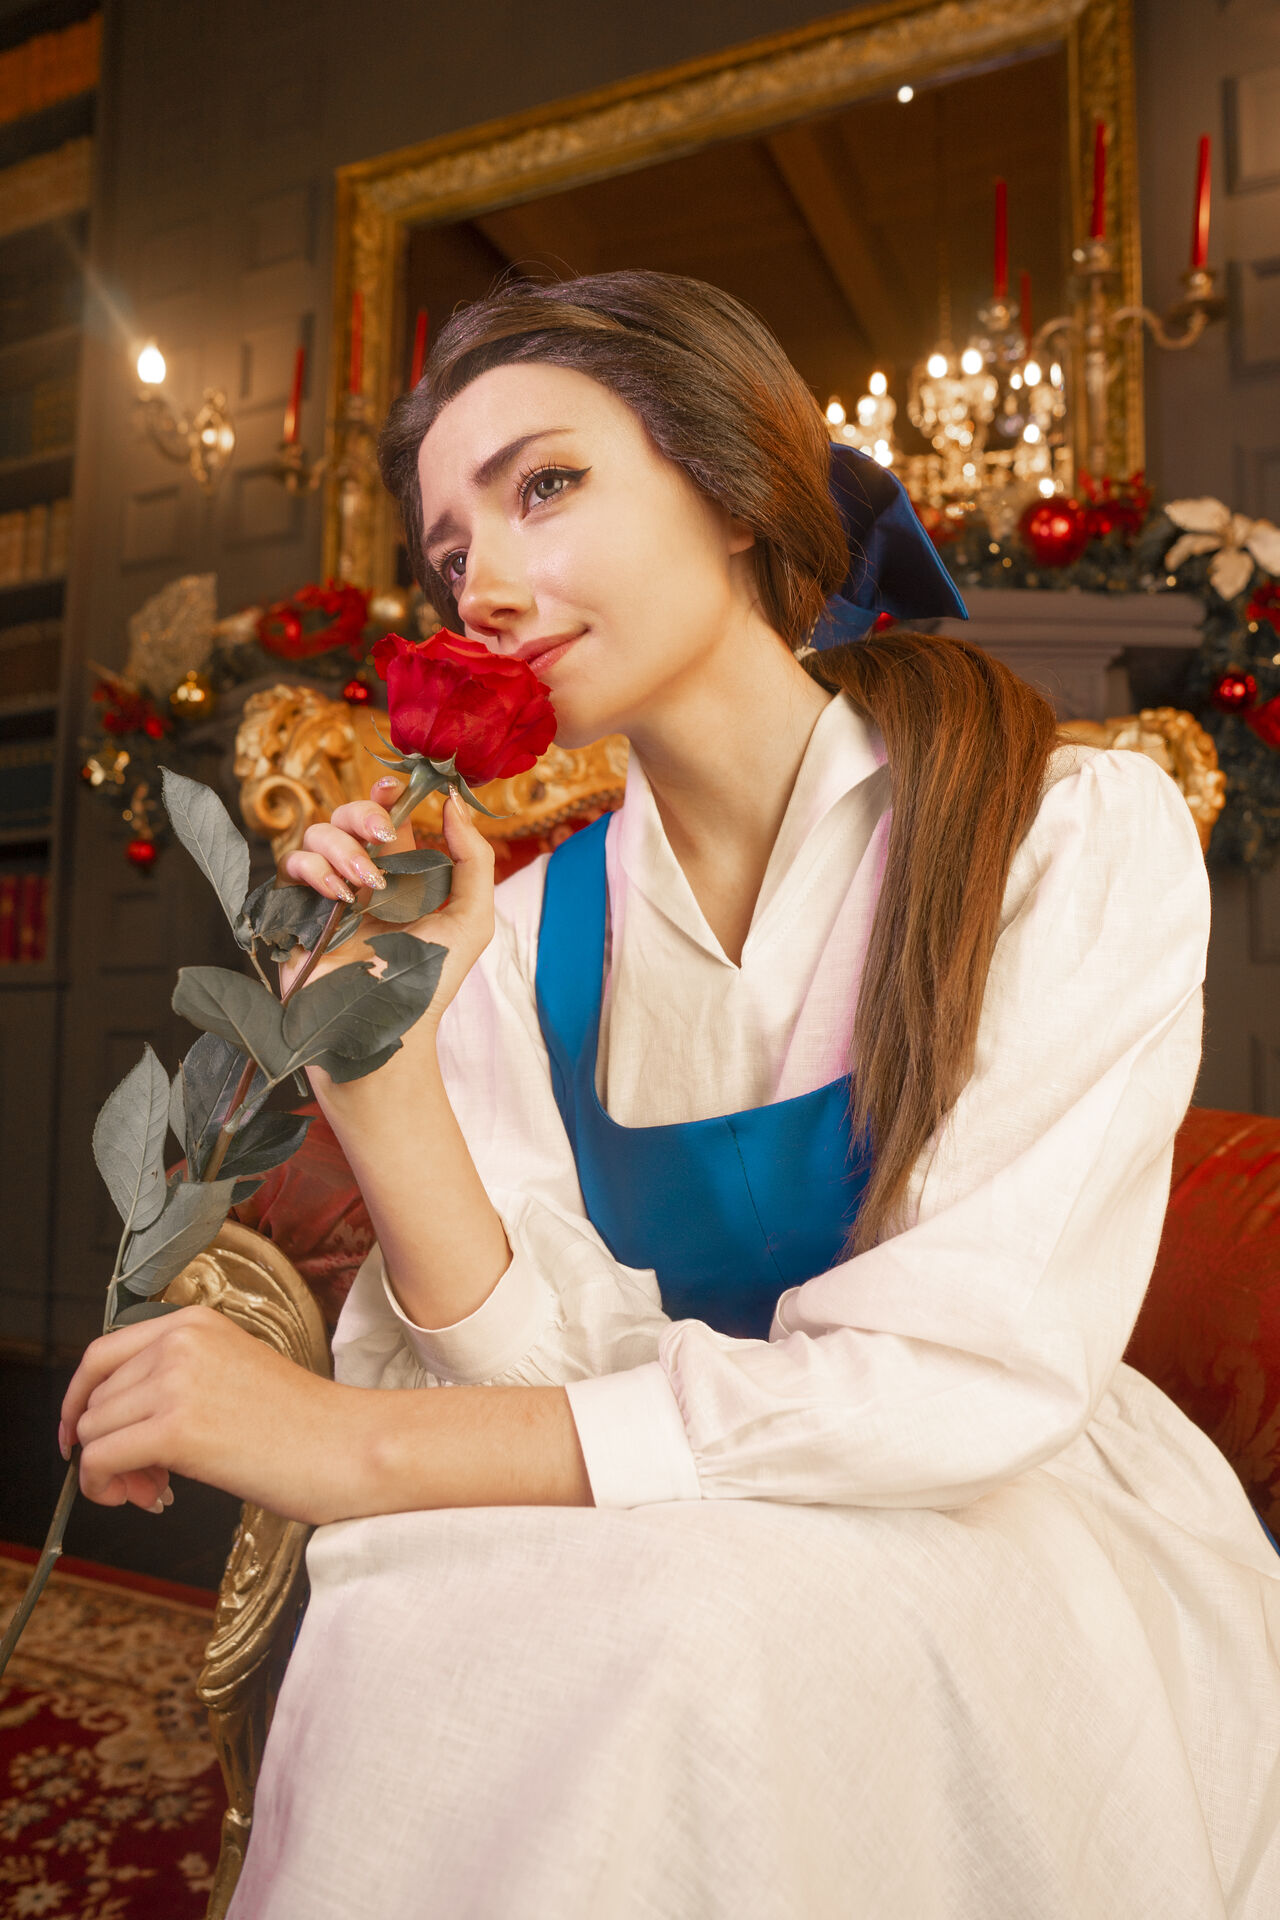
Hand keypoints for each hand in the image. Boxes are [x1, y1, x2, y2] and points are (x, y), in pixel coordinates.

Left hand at [58, 1304, 367, 1524]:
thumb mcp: (231, 1372)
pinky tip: (144, 1498)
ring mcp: (176, 1382)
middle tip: (143, 1480)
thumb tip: (112, 1424)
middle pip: (94, 1398)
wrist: (347, 1446)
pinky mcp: (176, 1429)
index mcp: (194, 1322)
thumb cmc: (300, 1423)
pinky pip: (100, 1460)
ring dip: (110, 1471)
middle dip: (105, 1444)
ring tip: (153, 1490)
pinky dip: (104, 1487)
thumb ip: (174, 1379)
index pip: (100, 1355)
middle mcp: (179, 1342)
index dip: (79, 1400)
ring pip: (93, 1431)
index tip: (78, 1435)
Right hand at [279, 776, 494, 1031]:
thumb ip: (473, 860)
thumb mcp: (471, 920)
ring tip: (364, 883)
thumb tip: (452, 804)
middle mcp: (361, 879)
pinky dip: (314, 870)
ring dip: (341, 847)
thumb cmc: (430, 982)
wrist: (385, 1027)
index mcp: (401, 875)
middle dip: (363, 813)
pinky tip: (338, 896)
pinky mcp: (296, 912)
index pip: (387, 817)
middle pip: (347, 815)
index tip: (395, 787)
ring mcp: (326, 894)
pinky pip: (291, 866)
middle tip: (382, 836)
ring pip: (316, 834)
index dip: (387, 795)